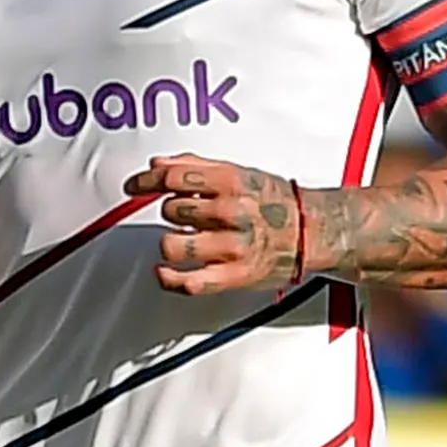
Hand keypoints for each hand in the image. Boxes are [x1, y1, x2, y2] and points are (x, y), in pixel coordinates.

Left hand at [133, 154, 309, 294]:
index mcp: (231, 182)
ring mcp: (232, 247)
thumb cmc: (274, 202)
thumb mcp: (238, 172)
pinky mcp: (233, 276)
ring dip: (171, 243)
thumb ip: (195, 166)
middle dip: (172, 212)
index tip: (134, 186)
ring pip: (174, 245)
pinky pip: (188, 283)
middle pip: (171, 210)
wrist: (311, 231)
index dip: (146, 181)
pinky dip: (170, 278)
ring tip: (183, 240)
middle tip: (185, 215)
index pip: (174, 177)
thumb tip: (157, 164)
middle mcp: (232, 213)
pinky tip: (166, 271)